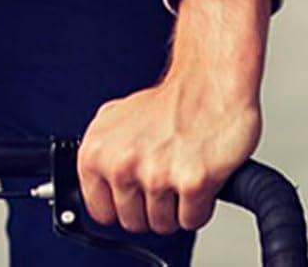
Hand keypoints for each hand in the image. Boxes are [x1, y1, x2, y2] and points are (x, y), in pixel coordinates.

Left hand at [77, 70, 260, 233]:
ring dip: (176, 206)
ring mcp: (155, 173)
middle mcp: (121, 162)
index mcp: (96, 150)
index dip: (121, 206)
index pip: (100, 211)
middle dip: (150, 207)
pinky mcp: (191, 182)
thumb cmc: (170, 101)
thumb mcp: (118, 119)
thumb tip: (95, 188)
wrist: (212, 82)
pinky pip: (191, 221)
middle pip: (132, 223)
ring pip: (162, 225)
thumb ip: (103, 154)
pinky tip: (198, 175)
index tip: (133, 194)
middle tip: (163, 175)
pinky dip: (199, 206)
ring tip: (180, 169)